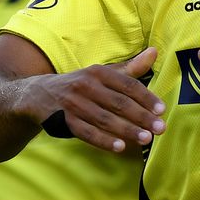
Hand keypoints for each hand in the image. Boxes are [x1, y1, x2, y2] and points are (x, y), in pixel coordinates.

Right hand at [20, 47, 164, 153]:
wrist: (38, 95)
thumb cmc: (79, 86)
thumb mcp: (101, 74)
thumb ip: (130, 68)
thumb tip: (155, 52)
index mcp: (98, 72)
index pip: (127, 84)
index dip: (146, 97)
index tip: (162, 110)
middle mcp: (86, 85)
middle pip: (118, 102)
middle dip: (141, 116)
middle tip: (160, 128)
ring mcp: (74, 103)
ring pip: (104, 119)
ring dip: (126, 130)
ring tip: (145, 139)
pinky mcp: (64, 120)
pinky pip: (87, 132)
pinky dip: (104, 140)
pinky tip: (120, 147)